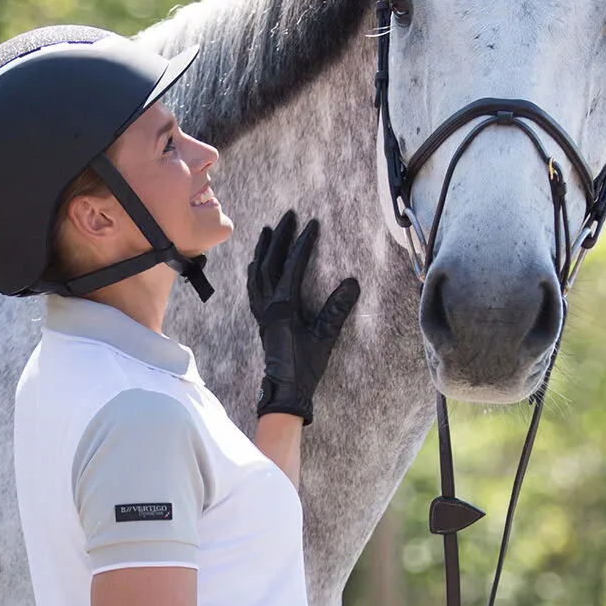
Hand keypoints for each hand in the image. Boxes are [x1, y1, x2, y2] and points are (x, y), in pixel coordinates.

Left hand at [246, 209, 359, 425]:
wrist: (286, 388)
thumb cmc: (306, 365)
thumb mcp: (326, 336)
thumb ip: (337, 309)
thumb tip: (352, 282)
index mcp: (284, 306)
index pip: (293, 266)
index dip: (303, 243)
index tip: (312, 224)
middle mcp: (268, 304)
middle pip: (270, 262)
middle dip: (279, 237)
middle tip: (288, 216)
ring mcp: (262, 311)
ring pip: (257, 272)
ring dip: (263, 249)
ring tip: (267, 230)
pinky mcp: (261, 318)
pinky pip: (252, 287)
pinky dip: (255, 270)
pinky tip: (256, 264)